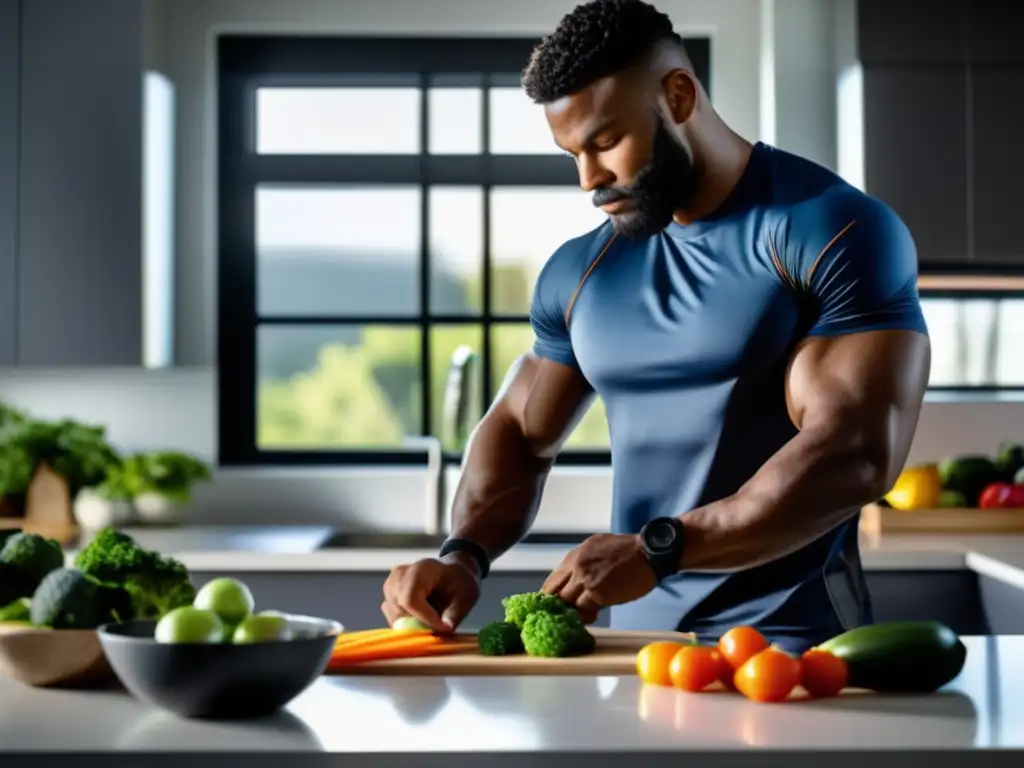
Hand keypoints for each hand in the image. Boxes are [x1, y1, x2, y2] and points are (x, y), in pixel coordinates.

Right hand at [381, 554, 480, 632]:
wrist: (450, 575)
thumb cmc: (458, 582)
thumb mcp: (466, 594)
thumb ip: (455, 612)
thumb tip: (446, 627)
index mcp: (421, 569)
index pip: (411, 600)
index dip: (425, 619)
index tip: (443, 628)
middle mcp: (399, 575)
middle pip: (401, 610)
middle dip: (420, 624)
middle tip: (440, 626)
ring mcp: (390, 586)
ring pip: (396, 618)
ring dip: (414, 625)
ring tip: (433, 617)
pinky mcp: (388, 598)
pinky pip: (394, 619)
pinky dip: (408, 624)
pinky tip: (422, 617)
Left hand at [541, 533, 657, 622]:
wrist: (647, 552)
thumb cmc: (627, 550)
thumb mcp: (596, 547)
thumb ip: (582, 563)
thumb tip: (575, 579)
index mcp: (574, 556)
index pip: (552, 581)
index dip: (553, 595)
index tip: (557, 605)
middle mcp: (575, 567)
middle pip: (555, 594)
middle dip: (559, 606)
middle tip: (567, 614)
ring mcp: (585, 580)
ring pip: (567, 604)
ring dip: (573, 612)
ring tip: (584, 614)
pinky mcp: (597, 593)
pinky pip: (583, 610)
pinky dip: (586, 616)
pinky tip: (594, 614)